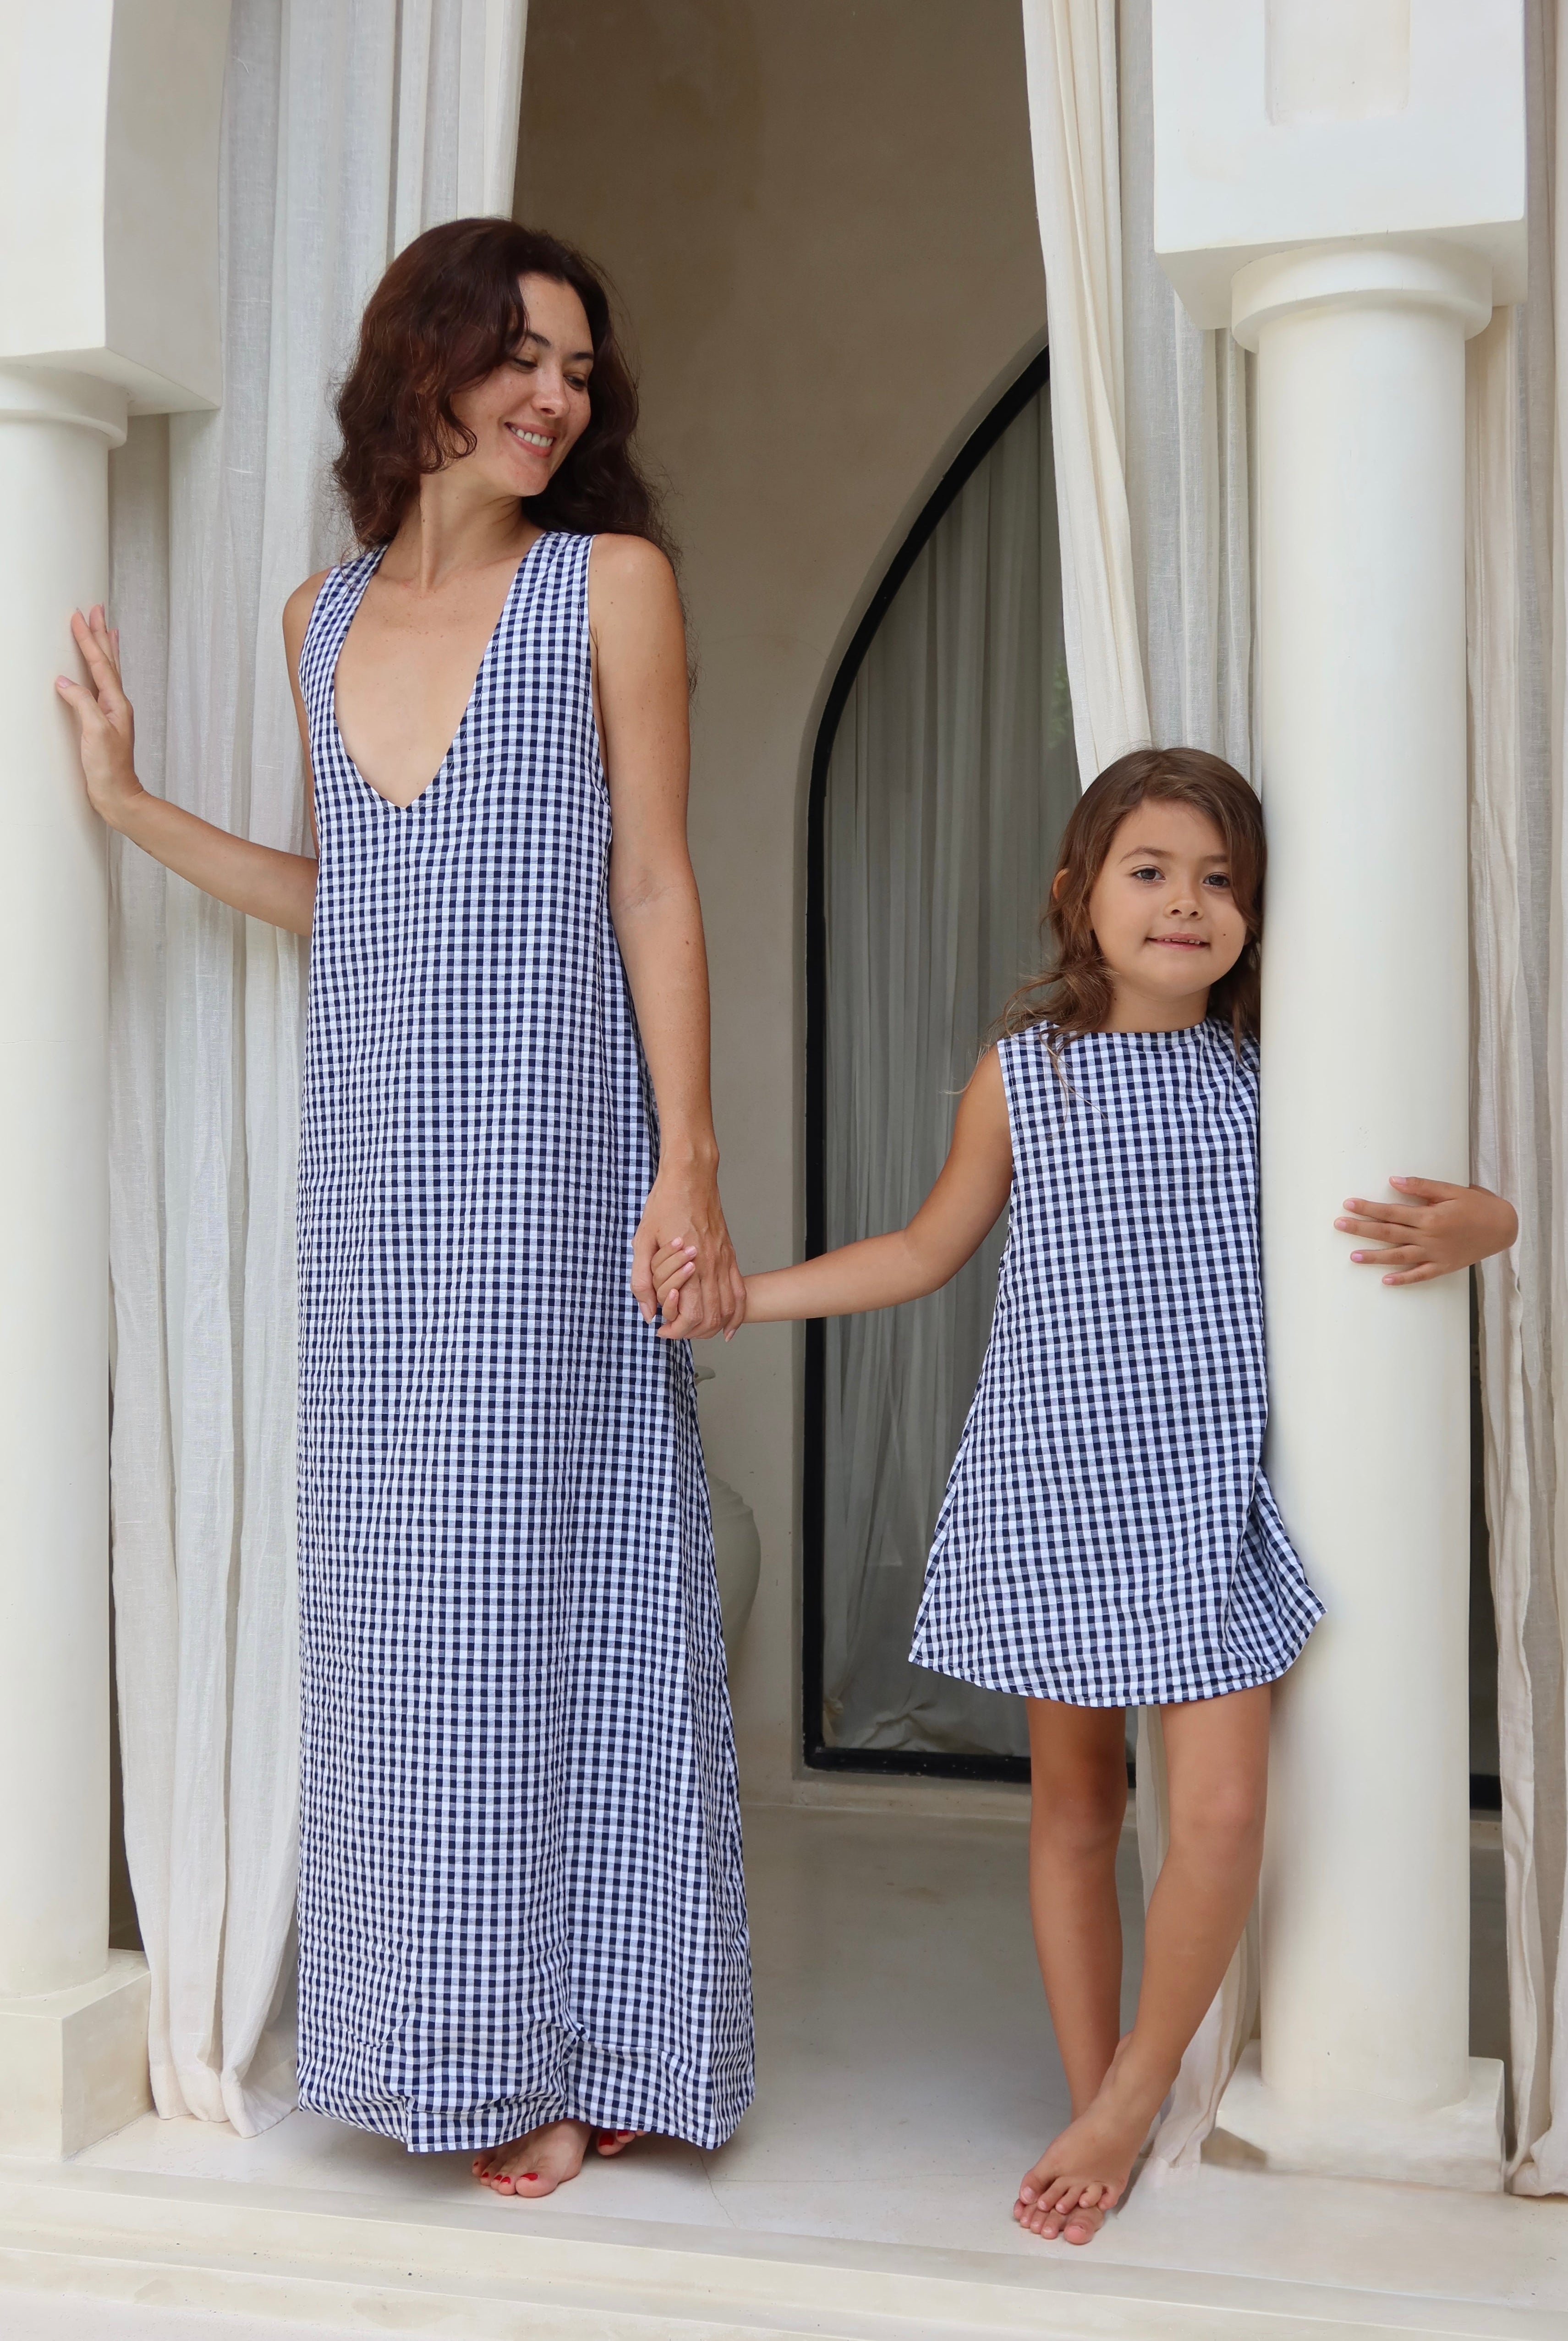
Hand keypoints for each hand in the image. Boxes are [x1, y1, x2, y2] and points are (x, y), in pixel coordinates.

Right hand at [55, 606, 143, 827]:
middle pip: (108, 661)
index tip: (78, 616)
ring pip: (108, 671)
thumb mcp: (94, 732)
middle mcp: (117, 705)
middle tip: (97, 609)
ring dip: (105, 648)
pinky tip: (97, 671)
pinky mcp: (103, 723)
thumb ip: (81, 703)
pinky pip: (101, 687)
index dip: (88, 639)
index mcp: (116, 703)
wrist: (118, 796)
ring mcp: (112, 713)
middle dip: (101, 634)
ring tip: (106, 628)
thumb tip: (65, 681)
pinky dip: (100, 671)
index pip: (99, 663)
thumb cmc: (109, 769)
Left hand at [631, 1162, 746, 1339]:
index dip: (675, 1330)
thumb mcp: (642, 1241)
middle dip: (693, 1333)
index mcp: (689, 1265)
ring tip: (696, 1331)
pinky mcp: (729, 1255)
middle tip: (674, 1330)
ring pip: (729, 1308)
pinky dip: (736, 1313)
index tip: (661, 1329)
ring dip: (714, 1327)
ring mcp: (724, 1261)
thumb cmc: (665, 1204)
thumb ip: (641, 1279)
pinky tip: (728, 1325)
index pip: (691, 1315)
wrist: (691, 1176)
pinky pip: (739, 1291)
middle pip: (712, 1318)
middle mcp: (712, 1267)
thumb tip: (647, 1311)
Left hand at [1334, 1176, 1517, 1285]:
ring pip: (1399, 1257)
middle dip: (1361, 1229)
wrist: (1504, 1227)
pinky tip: (1385, 1282)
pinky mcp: (1444, 1266)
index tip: (1348, 1204)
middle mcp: (1429, 1237)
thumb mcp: (1451, 1190)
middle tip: (1338, 1225)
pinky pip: (1420, 1275)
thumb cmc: (1477, 1205)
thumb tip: (1393, 1180)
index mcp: (1429, 1216)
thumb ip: (1422, 1187)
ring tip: (1352, 1256)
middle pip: (1388, 1233)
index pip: (1391, 1211)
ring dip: (1374, 1257)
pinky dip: (1403, 1279)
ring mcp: (1435, 1254)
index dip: (1367, 1208)